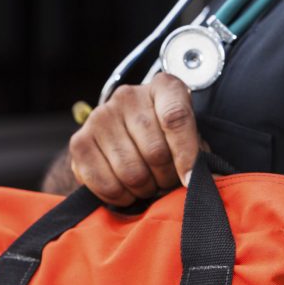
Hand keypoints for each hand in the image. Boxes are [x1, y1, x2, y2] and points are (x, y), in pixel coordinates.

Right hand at [69, 73, 199, 205]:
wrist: (124, 136)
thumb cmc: (165, 138)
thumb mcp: (189, 137)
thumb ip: (198, 155)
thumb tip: (205, 181)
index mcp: (163, 87)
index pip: (176, 118)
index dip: (186, 155)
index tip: (190, 180)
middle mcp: (128, 95)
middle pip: (155, 152)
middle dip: (165, 178)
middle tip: (166, 181)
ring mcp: (100, 116)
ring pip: (131, 172)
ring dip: (144, 190)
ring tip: (148, 185)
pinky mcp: (79, 141)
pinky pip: (104, 184)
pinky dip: (120, 197)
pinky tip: (127, 191)